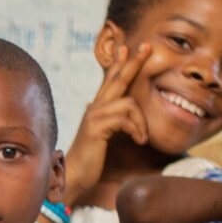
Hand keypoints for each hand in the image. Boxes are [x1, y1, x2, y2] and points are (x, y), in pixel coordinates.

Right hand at [64, 43, 152, 205]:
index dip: (120, 63)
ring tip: (142, 138)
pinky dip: (136, 129)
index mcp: (97, 109)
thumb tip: (114, 118)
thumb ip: (108, 124)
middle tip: (148, 46)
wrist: (73, 176)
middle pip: (117, 79)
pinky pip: (124, 119)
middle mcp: (94, 108)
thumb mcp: (102, 137)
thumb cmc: (89, 159)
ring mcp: (94, 117)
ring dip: (141, 121)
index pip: (110, 80)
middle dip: (134, 62)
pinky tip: (139, 141)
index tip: (128, 47)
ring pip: (127, 102)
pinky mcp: (97, 128)